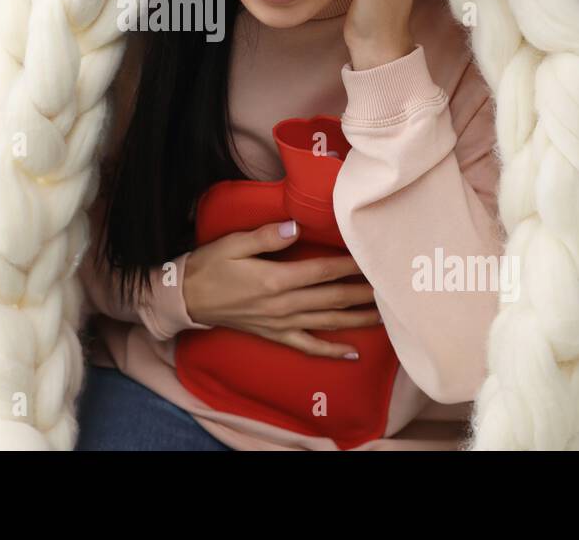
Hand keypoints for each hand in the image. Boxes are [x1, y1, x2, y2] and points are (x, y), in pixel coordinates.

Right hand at [182, 221, 382, 358]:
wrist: (187, 298)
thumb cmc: (210, 266)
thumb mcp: (233, 244)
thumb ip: (266, 237)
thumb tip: (296, 227)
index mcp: (275, 280)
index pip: (322, 272)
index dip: (349, 265)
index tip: (372, 258)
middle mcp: (283, 306)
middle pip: (332, 299)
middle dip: (363, 293)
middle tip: (390, 287)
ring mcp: (281, 324)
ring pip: (327, 323)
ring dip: (357, 319)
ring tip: (384, 315)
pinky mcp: (276, 335)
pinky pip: (308, 347)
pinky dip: (332, 351)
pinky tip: (353, 351)